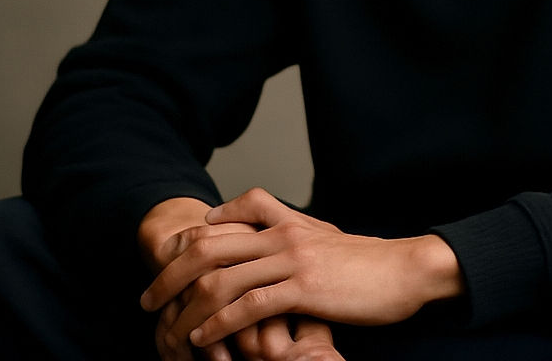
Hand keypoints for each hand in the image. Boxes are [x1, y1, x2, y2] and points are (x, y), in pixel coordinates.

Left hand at [140, 187, 463, 352]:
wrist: (404, 271)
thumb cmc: (366, 263)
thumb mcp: (326, 240)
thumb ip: (294, 239)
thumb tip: (270, 247)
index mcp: (290, 219)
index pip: (233, 211)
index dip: (199, 231)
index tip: (175, 255)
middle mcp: (285, 233)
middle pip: (212, 244)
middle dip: (172, 272)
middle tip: (148, 298)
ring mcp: (293, 258)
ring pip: (223, 278)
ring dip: (187, 308)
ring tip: (168, 330)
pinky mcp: (304, 289)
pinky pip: (249, 305)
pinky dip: (218, 325)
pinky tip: (202, 339)